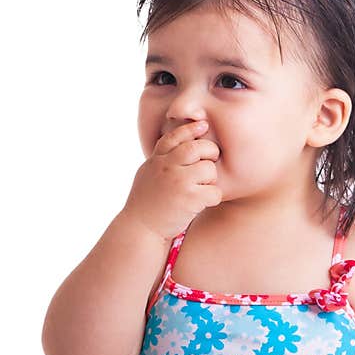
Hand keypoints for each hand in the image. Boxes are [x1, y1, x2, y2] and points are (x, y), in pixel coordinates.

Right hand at [123, 120, 221, 240]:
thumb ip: (160, 160)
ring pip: (209, 170)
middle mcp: (166, 167)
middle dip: (210, 153)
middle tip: (209, 164)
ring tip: (199, 191)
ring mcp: (178, 182)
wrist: (139, 230)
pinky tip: (201, 205)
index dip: (190, 129)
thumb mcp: (147, 175)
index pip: (175, 137)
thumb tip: (177, 145)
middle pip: (198, 148)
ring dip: (210, 181)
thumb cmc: (146, 205)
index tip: (203, 124)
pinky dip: (212, 199)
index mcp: (156, 160)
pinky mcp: (189, 199)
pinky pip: (214, 192)